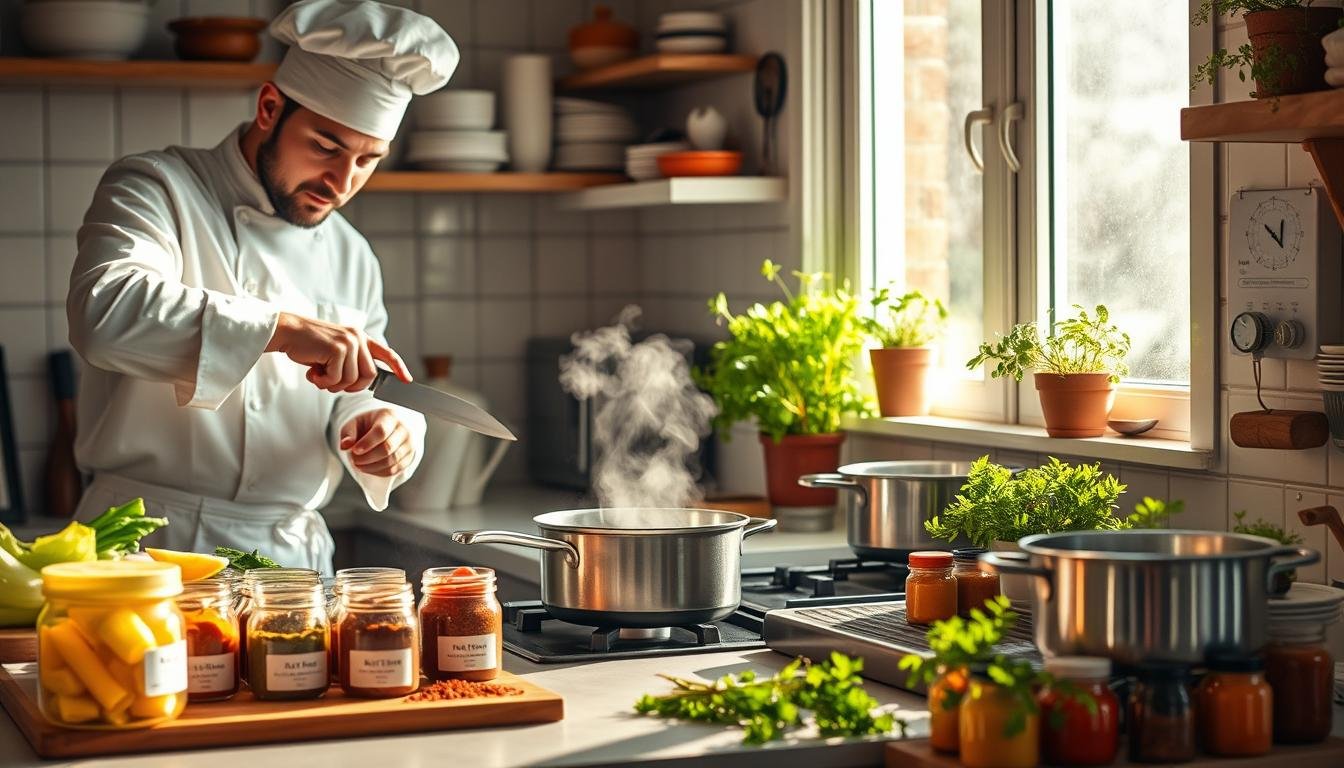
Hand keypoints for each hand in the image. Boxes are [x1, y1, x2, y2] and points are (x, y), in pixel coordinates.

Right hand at [266, 311, 411, 391]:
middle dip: (352, 387)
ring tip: (318, 375)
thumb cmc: (309, 346)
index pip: (386, 353)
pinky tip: (312, 373)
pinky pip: (336, 379)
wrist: (288, 332)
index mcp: (360, 337)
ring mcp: (349, 342)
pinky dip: (322, 382)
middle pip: (369, 376)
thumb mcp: (335, 352)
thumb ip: (351, 362)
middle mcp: (357, 338)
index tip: (407, 380)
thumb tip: (362, 383)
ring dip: (332, 385)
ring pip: (352, 380)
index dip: (398, 367)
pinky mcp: (337, 349)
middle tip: (331, 383)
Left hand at [339, 408, 414, 476]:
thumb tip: (345, 446)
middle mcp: (404, 430)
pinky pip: (394, 470)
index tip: (354, 451)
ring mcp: (409, 444)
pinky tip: (368, 469)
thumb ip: (348, 432)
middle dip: (367, 458)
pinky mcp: (410, 457)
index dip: (367, 443)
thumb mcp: (356, 422)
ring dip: (371, 467)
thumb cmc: (369, 425)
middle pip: (387, 448)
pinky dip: (379, 472)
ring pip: (391, 461)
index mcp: (390, 417)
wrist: (390, 427)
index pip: (381, 432)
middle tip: (354, 460)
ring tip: (359, 464)